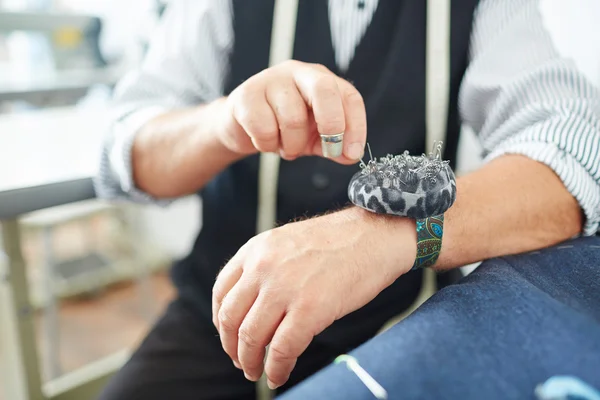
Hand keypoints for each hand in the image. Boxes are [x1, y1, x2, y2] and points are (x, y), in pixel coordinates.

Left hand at [212, 207, 415, 388]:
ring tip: (258, 372)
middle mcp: (264, 267)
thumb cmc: (339, 241)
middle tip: (241, 360)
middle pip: (231, 318)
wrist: (376, 234)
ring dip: (250, 362)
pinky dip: (276, 369)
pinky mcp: (310, 309)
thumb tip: (254, 306)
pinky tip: (279, 375)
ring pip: (251, 338)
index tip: (229, 336)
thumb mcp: (288, 242)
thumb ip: (267, 267)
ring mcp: (285, 288)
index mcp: (257, 249)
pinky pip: (282, 349)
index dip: (220, 321)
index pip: (222, 292)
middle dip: (232, 347)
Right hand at [219, 60, 366, 162]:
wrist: (241, 126)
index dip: (356, 126)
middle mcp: (298, 73)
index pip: (348, 96)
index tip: (352, 153)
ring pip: (292, 118)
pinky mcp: (246, 95)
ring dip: (291, 145)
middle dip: (331, 125)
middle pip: (324, 90)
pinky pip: (264, 129)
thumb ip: (334, 145)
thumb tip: (350, 155)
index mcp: (321, 80)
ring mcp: (270, 80)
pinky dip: (267, 145)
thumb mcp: (314, 137)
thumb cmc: (282, 126)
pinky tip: (265, 141)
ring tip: (285, 146)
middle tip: (327, 150)